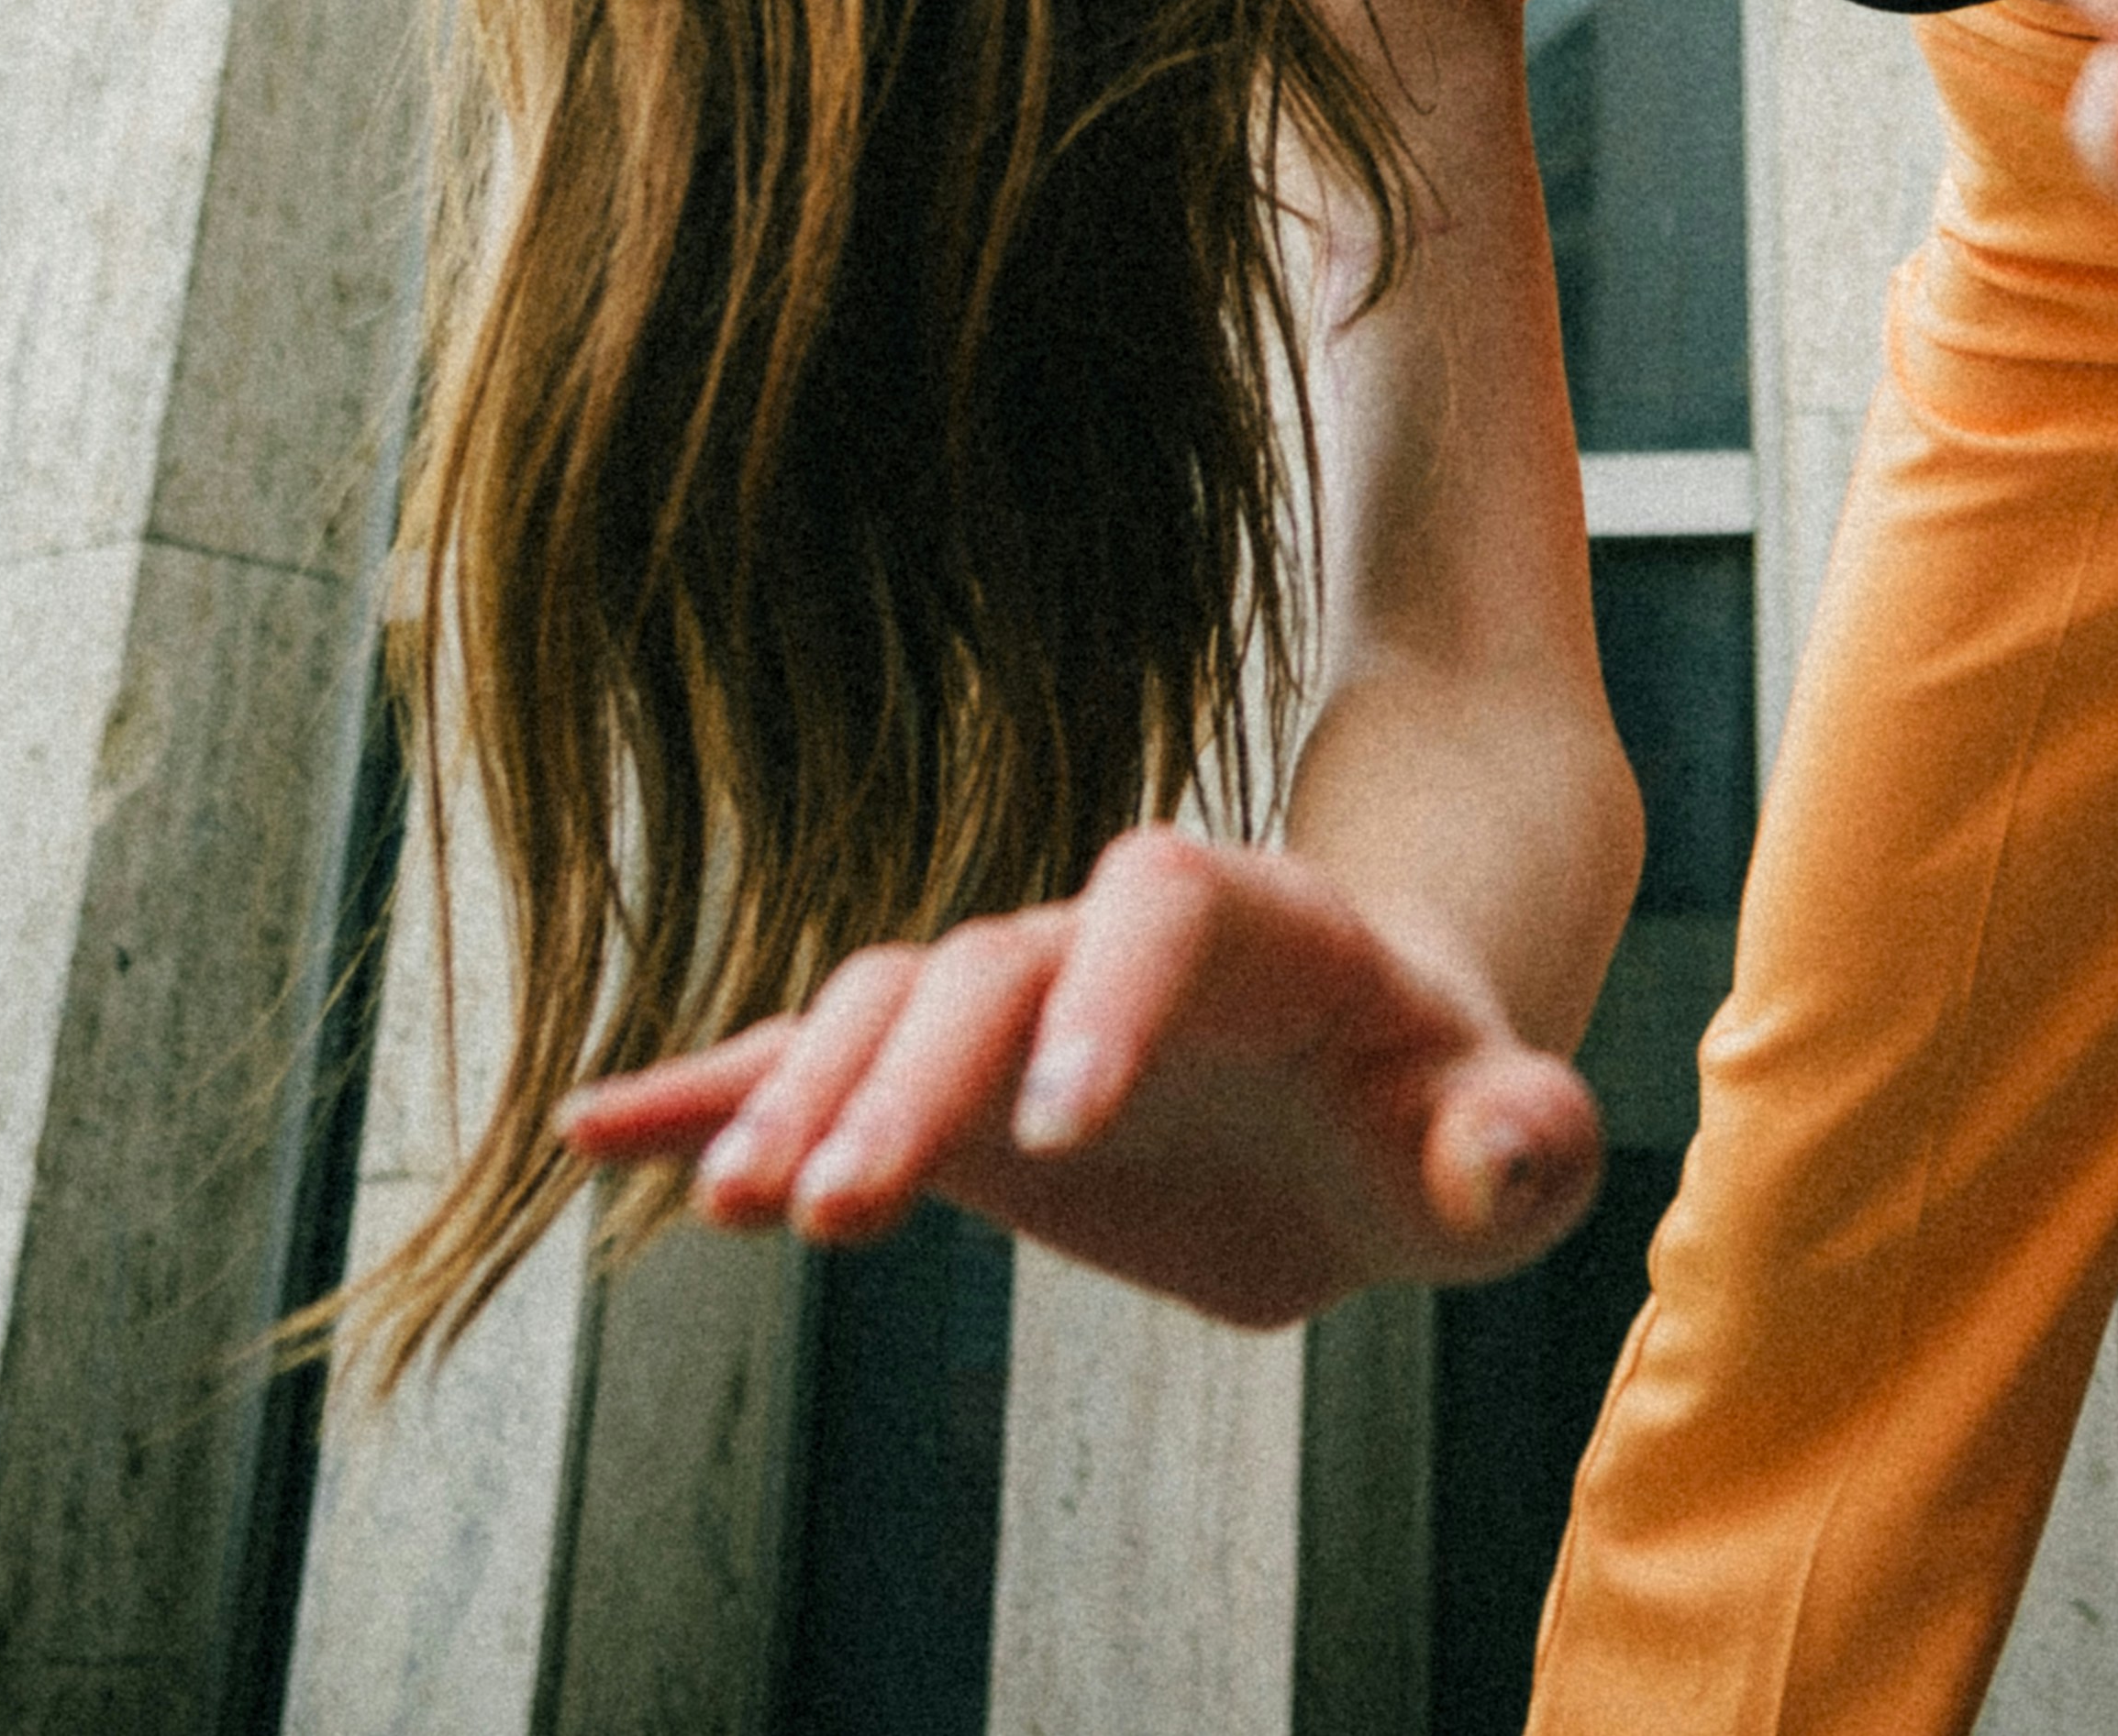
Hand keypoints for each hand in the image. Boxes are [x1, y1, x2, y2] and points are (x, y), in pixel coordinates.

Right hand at [555, 828, 1604, 1329]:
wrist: (1371, 1090)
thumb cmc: (1445, 1114)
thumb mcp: (1505, 1141)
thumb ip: (1518, 1143)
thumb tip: (1517, 1152)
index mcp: (1262, 929)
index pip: (1166, 910)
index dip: (1108, 996)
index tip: (1055, 1131)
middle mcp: (1112, 942)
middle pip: (993, 966)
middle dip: (912, 1074)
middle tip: (836, 1207)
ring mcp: (1015, 1008)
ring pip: (887, 1008)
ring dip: (803, 1093)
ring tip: (732, 1206)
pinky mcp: (947, 1090)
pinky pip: (815, 1071)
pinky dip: (714, 1093)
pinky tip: (600, 1133)